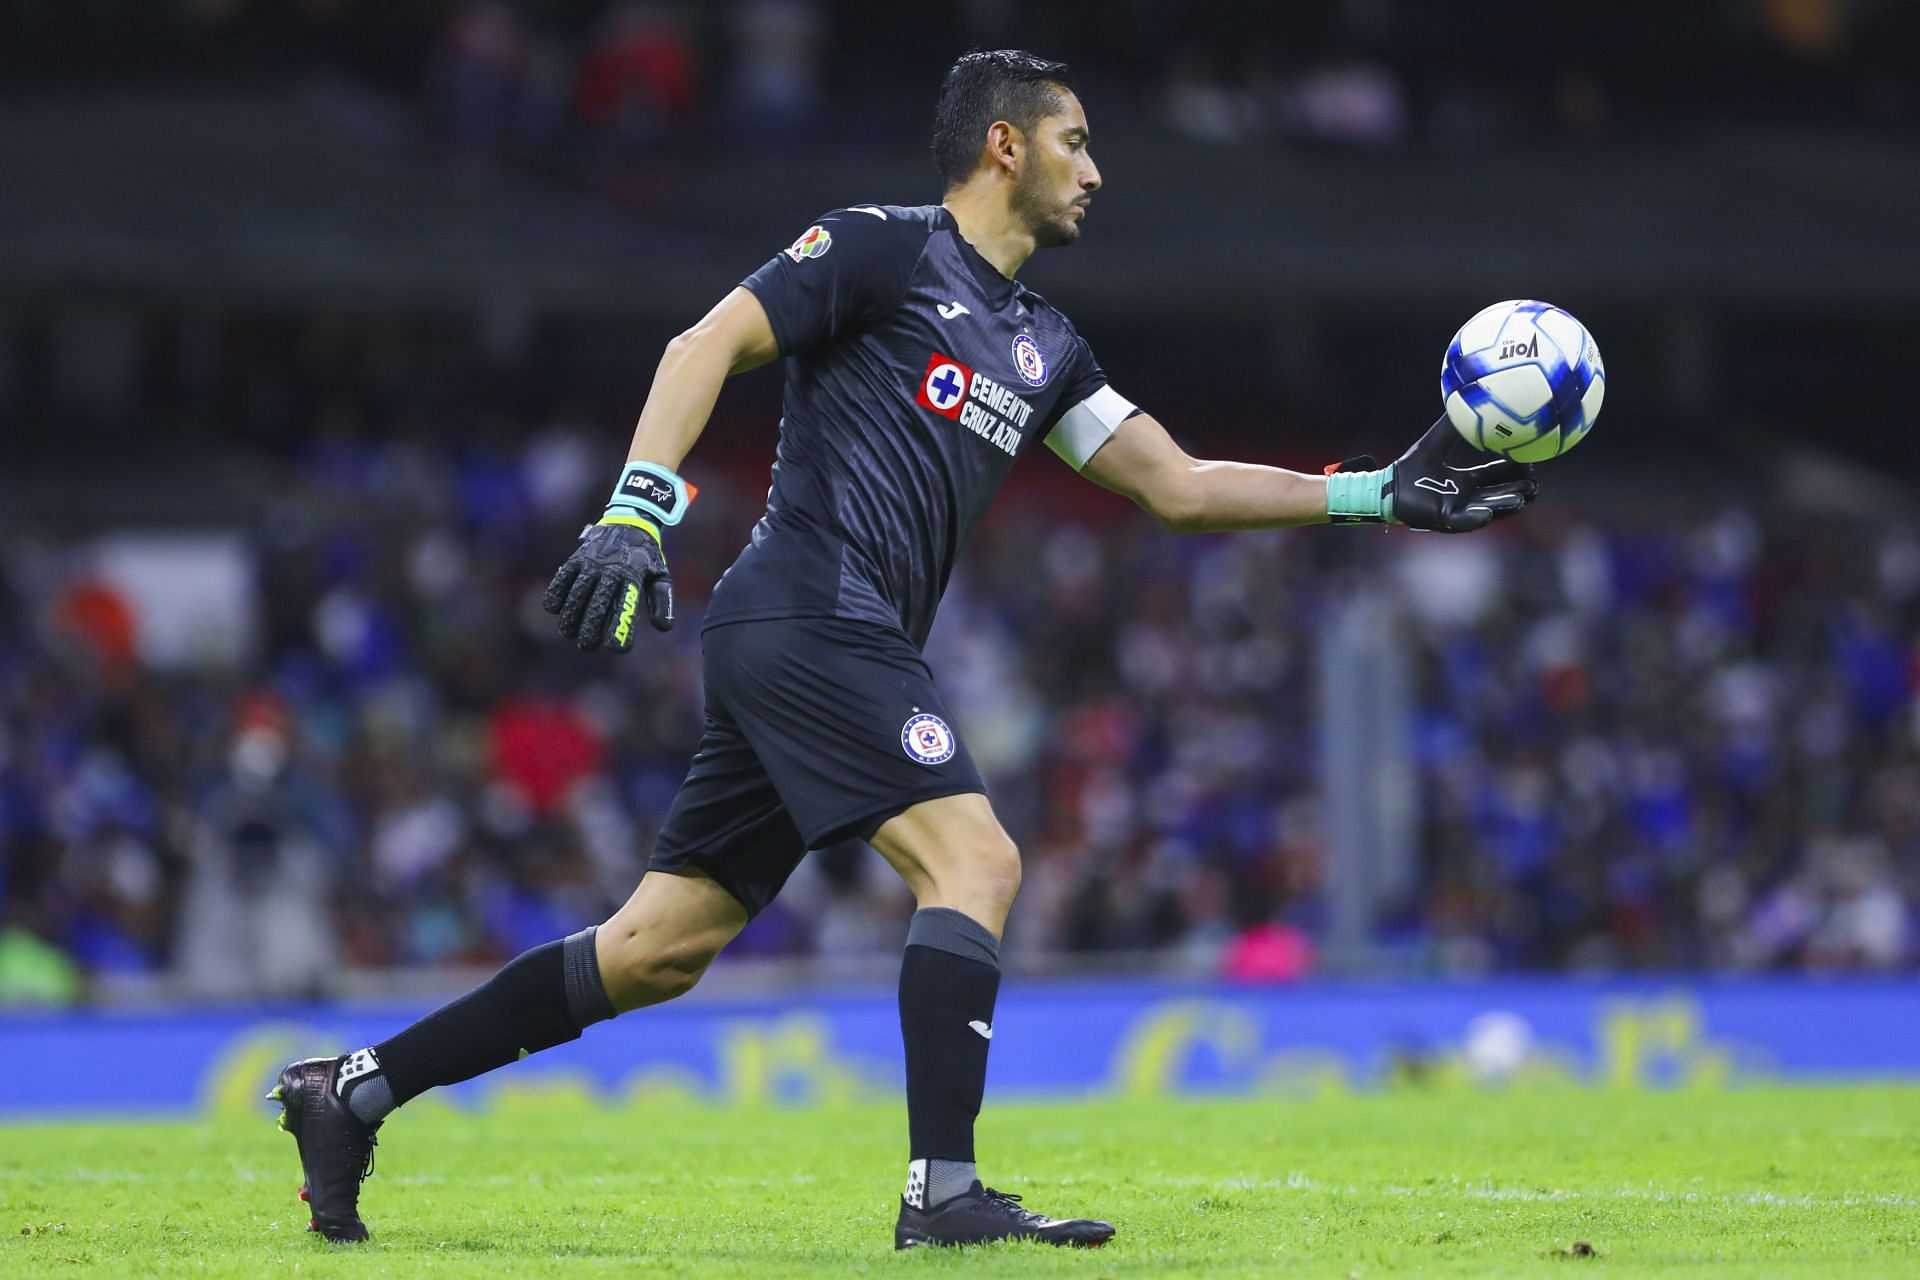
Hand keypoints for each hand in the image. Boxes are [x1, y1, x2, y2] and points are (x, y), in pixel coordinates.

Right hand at [543, 522, 673, 651]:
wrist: (630, 521)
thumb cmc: (646, 557)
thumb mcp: (661, 575)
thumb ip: (662, 601)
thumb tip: (664, 627)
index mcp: (633, 577)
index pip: (626, 607)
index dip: (621, 629)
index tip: (616, 649)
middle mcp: (611, 570)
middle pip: (597, 604)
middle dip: (590, 628)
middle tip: (587, 646)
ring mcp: (592, 563)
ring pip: (577, 594)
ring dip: (570, 616)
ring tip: (569, 633)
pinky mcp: (577, 558)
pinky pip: (563, 578)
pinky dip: (556, 593)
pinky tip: (554, 609)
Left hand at [1386, 416, 1538, 531]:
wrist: (1386, 487)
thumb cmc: (1409, 468)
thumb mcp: (1434, 442)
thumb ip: (1450, 424)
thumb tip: (1465, 397)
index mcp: (1465, 481)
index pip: (1497, 476)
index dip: (1515, 471)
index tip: (1531, 461)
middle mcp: (1465, 497)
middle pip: (1499, 495)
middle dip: (1519, 491)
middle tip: (1535, 486)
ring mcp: (1457, 510)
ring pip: (1488, 509)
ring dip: (1504, 505)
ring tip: (1522, 499)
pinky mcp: (1444, 520)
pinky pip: (1463, 521)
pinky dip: (1475, 518)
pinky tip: (1486, 512)